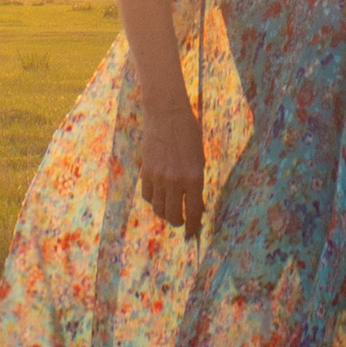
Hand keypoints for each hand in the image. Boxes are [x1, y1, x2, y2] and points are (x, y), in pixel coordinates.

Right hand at [137, 92, 206, 240]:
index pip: (193, 211)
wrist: (166, 114)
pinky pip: (147, 195)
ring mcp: (158, 177)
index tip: (193, 232)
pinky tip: (158, 196)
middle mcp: (175, 181)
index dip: (193, 226)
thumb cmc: (189, 133)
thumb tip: (194, 204)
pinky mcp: (146, 172)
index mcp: (194, 177)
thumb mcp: (199, 158)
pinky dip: (153, 200)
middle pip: (173, 215)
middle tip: (182, 222)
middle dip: (178, 222)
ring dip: (164, 214)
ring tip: (170, 211)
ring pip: (158, 208)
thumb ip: (196, 182)